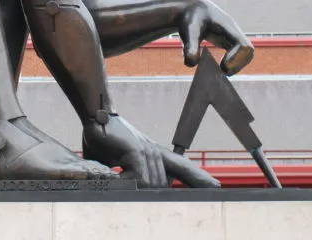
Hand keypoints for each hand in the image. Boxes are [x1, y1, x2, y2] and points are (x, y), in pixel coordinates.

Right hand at [83, 115, 218, 187]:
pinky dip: (128, 183)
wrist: (95, 116)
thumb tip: (125, 190)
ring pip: (153, 185)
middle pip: (164, 185)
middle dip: (153, 195)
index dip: (198, 177)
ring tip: (116, 179)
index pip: (182, 167)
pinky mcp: (137, 151)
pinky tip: (117, 178)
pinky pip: (140, 178)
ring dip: (133, 188)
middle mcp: (155, 152)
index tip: (216, 186)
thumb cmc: (102, 138)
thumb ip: (126, 175)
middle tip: (138, 189)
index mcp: (154, 154)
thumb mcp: (116, 161)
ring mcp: (148, 151)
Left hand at [179, 0, 254, 75]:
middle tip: (222, 71)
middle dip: (238, 64)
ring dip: (237, 65)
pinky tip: (219, 68)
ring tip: (221, 71)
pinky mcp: (229, 41)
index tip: (222, 66)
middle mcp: (234, 31)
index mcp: (227, 26)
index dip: (236, 59)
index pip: (243, 45)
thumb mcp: (188, 32)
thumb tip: (192, 64)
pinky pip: (239, 54)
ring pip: (246, 53)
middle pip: (249, 51)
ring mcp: (233, 36)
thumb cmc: (190, 19)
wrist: (190, 9)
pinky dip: (233, 63)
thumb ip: (190, 47)